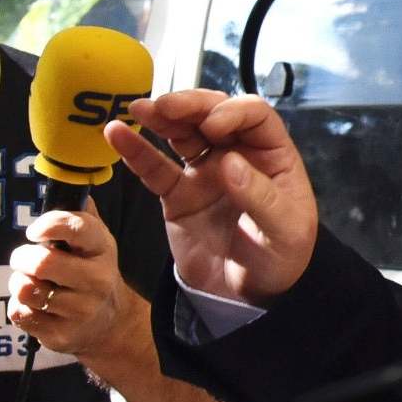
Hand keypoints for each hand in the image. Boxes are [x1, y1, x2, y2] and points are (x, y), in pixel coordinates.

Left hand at [9, 198, 126, 361]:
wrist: (110, 323)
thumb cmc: (92, 272)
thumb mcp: (95, 242)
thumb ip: (80, 215)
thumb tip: (69, 181)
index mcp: (102, 248)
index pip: (75, 227)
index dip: (47, 225)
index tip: (35, 232)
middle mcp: (97, 279)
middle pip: (42, 262)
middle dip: (22, 257)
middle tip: (24, 258)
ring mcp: (80, 309)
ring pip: (26, 289)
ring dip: (19, 282)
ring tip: (31, 282)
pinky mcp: (62, 334)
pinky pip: (21, 314)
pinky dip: (19, 307)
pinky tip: (35, 305)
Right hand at [109, 90, 319, 304]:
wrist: (246, 297)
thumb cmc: (279, 259)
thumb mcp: (285, 232)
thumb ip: (260, 198)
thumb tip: (229, 163)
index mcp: (273, 155)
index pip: (253, 115)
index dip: (231, 112)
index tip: (213, 127)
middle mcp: (238, 155)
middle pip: (213, 114)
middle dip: (190, 105)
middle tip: (165, 106)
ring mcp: (205, 171)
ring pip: (182, 133)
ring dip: (161, 117)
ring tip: (138, 109)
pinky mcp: (178, 193)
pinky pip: (155, 167)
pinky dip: (135, 150)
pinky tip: (116, 132)